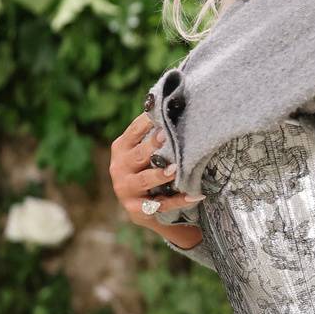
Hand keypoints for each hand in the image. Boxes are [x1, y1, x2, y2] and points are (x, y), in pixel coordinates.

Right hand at [108, 111, 203, 229]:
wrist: (141, 209)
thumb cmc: (147, 170)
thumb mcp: (144, 153)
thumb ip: (153, 134)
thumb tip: (175, 104)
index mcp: (121, 148)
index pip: (134, 131)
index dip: (147, 122)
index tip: (163, 113)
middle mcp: (119, 167)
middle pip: (138, 155)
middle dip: (153, 146)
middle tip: (168, 136)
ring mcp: (125, 188)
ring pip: (145, 179)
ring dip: (160, 175)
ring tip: (175, 169)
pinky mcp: (136, 208)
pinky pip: (161, 204)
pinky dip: (178, 200)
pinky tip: (195, 196)